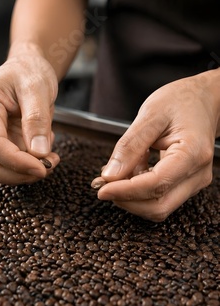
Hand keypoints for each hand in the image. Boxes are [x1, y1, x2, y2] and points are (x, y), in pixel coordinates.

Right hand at [0, 43, 59, 183]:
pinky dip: (31, 166)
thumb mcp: (37, 87)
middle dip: (23, 172)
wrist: (26, 70)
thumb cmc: (27, 72)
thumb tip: (39, 151)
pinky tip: (42, 148)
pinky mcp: (0, 148)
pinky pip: (13, 168)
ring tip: (50, 154)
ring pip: (2, 172)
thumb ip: (37, 119)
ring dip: (28, 172)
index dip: (18, 162)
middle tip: (51, 162)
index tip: (43, 167)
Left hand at [92, 71, 219, 221]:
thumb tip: (109, 176)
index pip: (156, 184)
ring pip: (160, 206)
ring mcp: (194, 181)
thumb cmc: (181, 101)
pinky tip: (129, 172)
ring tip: (115, 175)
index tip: (101, 189)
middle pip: (160, 205)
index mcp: (192, 153)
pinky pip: (161, 197)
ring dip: (131, 197)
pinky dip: (139, 191)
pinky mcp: (187, 184)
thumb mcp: (150, 115)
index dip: (126, 191)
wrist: (204, 99)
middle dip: (127, 200)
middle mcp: (198, 173)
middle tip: (102, 185)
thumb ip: (129, 146)